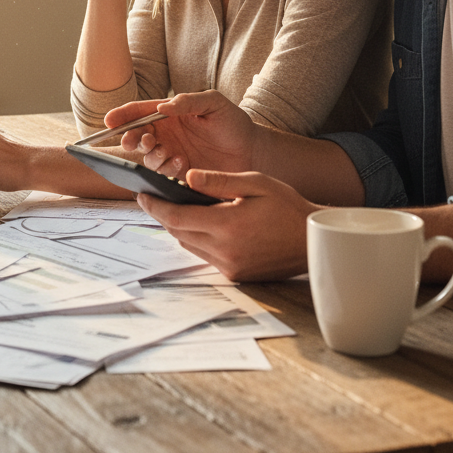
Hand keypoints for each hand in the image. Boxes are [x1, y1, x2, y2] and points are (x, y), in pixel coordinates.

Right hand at [106, 91, 255, 178]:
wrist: (253, 152)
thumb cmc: (234, 123)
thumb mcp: (215, 103)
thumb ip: (190, 101)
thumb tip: (163, 106)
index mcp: (169, 114)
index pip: (139, 112)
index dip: (122, 116)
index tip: (109, 121)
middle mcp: (166, 135)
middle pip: (136, 136)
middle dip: (131, 138)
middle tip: (141, 141)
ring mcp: (170, 155)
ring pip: (146, 158)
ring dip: (151, 156)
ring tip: (168, 153)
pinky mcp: (178, 175)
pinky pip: (161, 174)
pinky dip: (165, 169)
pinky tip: (181, 164)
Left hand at [138, 170, 318, 281]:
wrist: (312, 241)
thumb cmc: (287, 207)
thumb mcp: (255, 183)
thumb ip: (219, 180)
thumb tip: (187, 177)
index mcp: (226, 225)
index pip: (177, 217)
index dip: (155, 206)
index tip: (141, 194)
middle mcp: (224, 251)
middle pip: (178, 232)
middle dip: (163, 215)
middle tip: (152, 198)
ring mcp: (230, 266)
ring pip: (189, 245)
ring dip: (179, 227)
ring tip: (174, 207)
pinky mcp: (236, 275)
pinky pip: (204, 256)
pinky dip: (196, 239)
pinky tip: (200, 224)